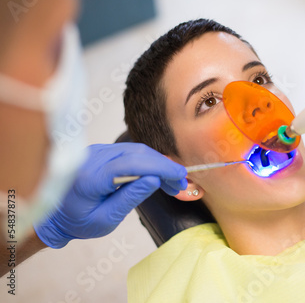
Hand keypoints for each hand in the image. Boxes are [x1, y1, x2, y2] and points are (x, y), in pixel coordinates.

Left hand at [34, 143, 186, 247]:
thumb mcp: (106, 219)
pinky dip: (147, 161)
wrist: (56, 215)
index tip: (180, 176)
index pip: (131, 164)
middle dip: (163, 166)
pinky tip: (158, 174)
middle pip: (136, 153)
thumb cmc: (79, 222)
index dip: (159, 167)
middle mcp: (91, 158)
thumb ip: (130, 197)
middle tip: (181, 183)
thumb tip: (154, 179)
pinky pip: (129, 151)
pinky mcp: (101, 151)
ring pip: (135, 150)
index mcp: (90, 178)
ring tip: (172, 182)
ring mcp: (95, 151)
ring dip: (158, 163)